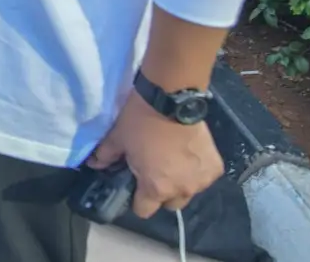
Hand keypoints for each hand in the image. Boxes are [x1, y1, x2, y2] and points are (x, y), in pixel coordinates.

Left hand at [88, 89, 224, 218]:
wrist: (171, 100)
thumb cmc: (141, 122)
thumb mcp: (118, 138)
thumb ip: (106, 156)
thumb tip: (94, 164)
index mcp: (156, 188)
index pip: (144, 210)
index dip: (136, 201)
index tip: (134, 186)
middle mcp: (182, 190)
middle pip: (169, 203)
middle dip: (161, 192)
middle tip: (154, 171)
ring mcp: (202, 180)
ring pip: (188, 191)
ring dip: (181, 182)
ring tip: (173, 160)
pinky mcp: (215, 167)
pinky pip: (203, 177)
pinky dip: (196, 170)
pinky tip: (188, 153)